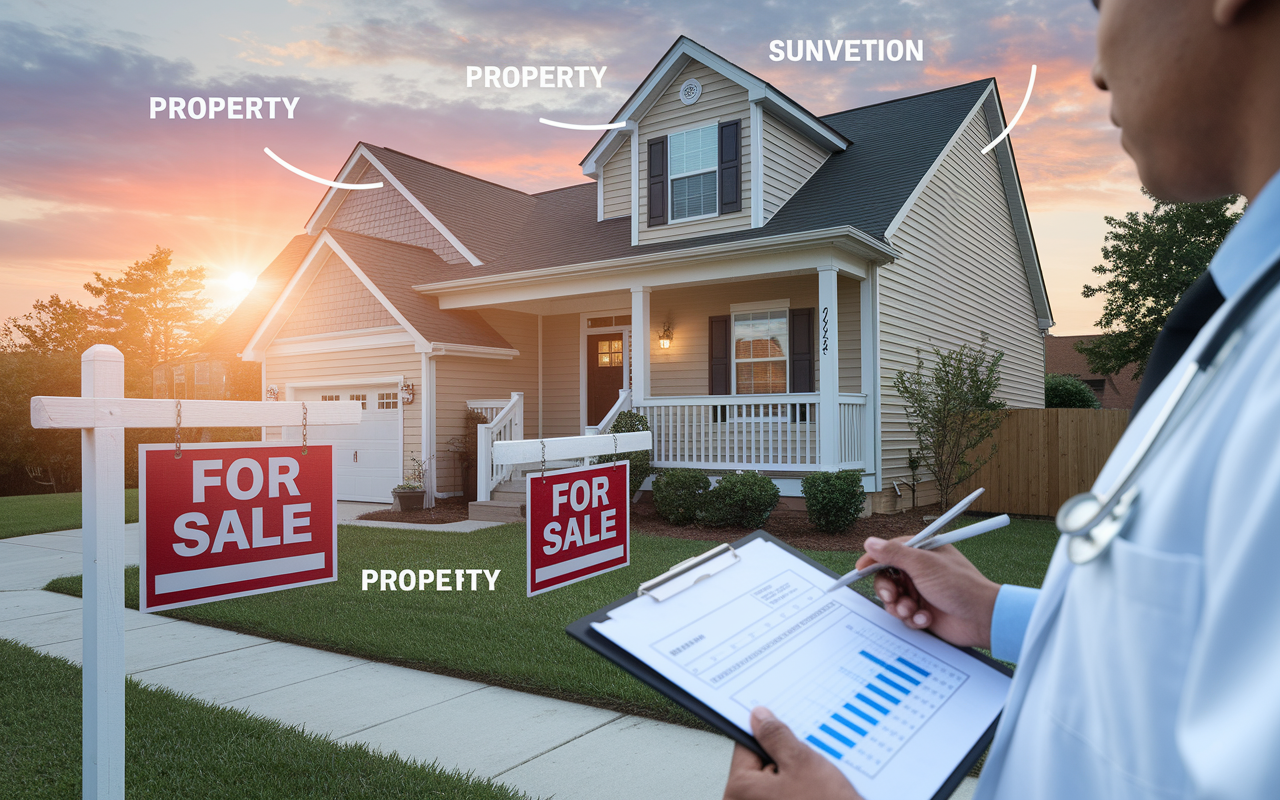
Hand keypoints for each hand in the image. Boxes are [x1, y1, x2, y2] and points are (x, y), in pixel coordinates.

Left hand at [723, 707, 861, 799]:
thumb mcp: (801, 761)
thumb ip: (775, 736)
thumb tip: (758, 718)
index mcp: (739, 790)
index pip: (745, 746)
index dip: (768, 737)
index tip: (783, 734)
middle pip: (758, 767)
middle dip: (783, 761)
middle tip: (805, 767)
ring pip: (773, 784)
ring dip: (793, 779)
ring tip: (813, 787)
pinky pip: (781, 797)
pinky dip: (796, 793)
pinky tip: (814, 795)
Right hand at [856, 536, 1000, 648]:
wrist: (981, 618)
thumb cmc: (960, 585)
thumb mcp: (923, 564)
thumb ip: (893, 553)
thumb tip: (870, 542)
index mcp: (922, 553)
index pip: (889, 551)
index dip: (874, 560)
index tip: (861, 569)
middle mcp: (920, 571)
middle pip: (886, 578)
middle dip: (886, 589)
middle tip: (891, 596)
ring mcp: (921, 592)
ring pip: (893, 599)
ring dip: (899, 606)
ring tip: (912, 609)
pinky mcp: (923, 611)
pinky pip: (904, 615)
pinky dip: (912, 618)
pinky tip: (925, 618)